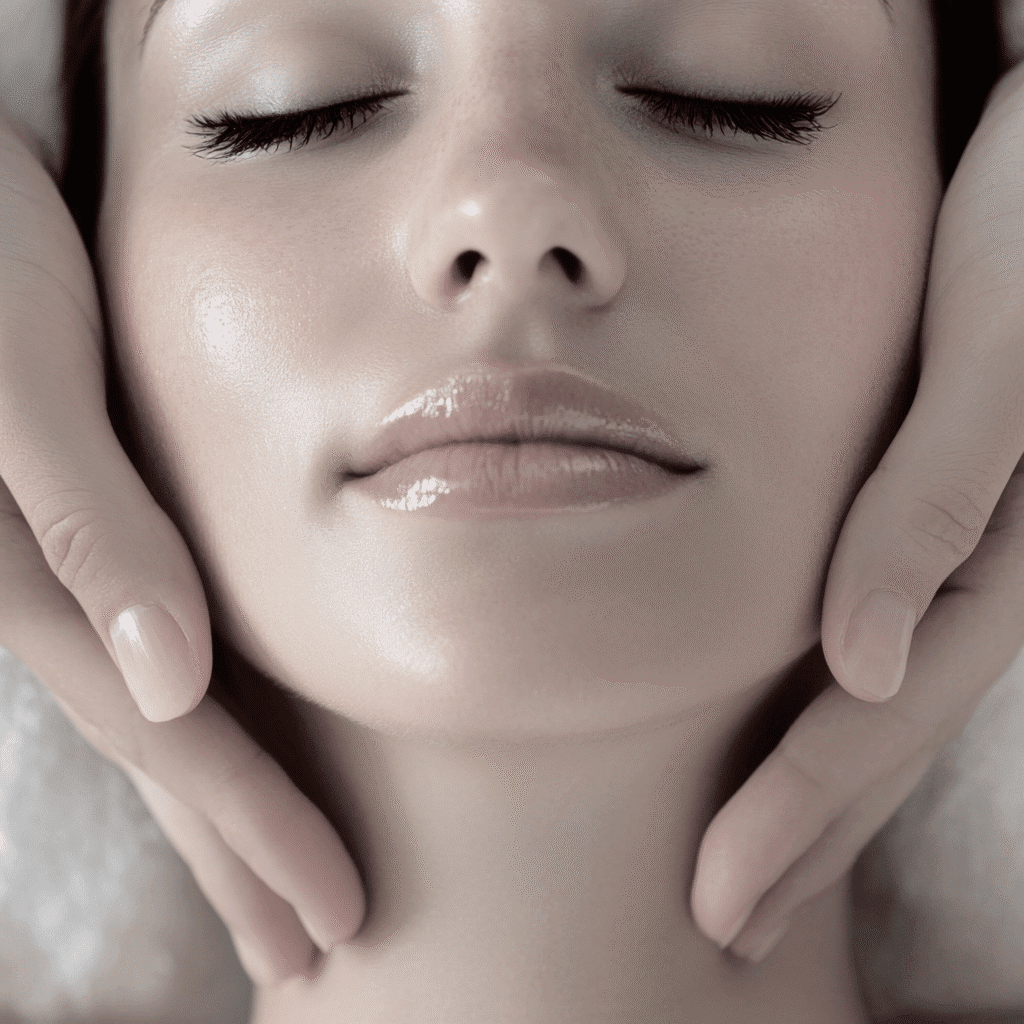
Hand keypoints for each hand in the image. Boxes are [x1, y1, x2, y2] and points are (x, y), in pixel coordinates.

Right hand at [0, 103, 364, 985]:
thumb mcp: (26, 389)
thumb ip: (95, 532)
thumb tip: (176, 687)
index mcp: (48, 590)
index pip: (185, 746)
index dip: (260, 837)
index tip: (336, 921)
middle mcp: (58, 605)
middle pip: (173, 765)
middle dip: (244, 862)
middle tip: (309, 954)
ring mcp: (66, 582)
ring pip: (165, 726)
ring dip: (223, 813)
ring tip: (273, 886)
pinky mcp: (82, 539)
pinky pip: (155, 660)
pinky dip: (202, 726)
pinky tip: (224, 736)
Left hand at [690, 62, 1023, 962]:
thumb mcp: (995, 342)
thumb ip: (937, 498)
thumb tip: (861, 658)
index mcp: (1006, 547)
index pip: (879, 716)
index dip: (803, 819)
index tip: (720, 906)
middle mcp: (989, 561)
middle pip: (881, 731)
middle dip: (804, 838)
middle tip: (723, 923)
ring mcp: (974, 542)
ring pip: (881, 693)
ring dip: (816, 789)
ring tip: (753, 865)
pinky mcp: (948, 504)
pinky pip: (884, 623)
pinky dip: (826, 695)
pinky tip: (790, 721)